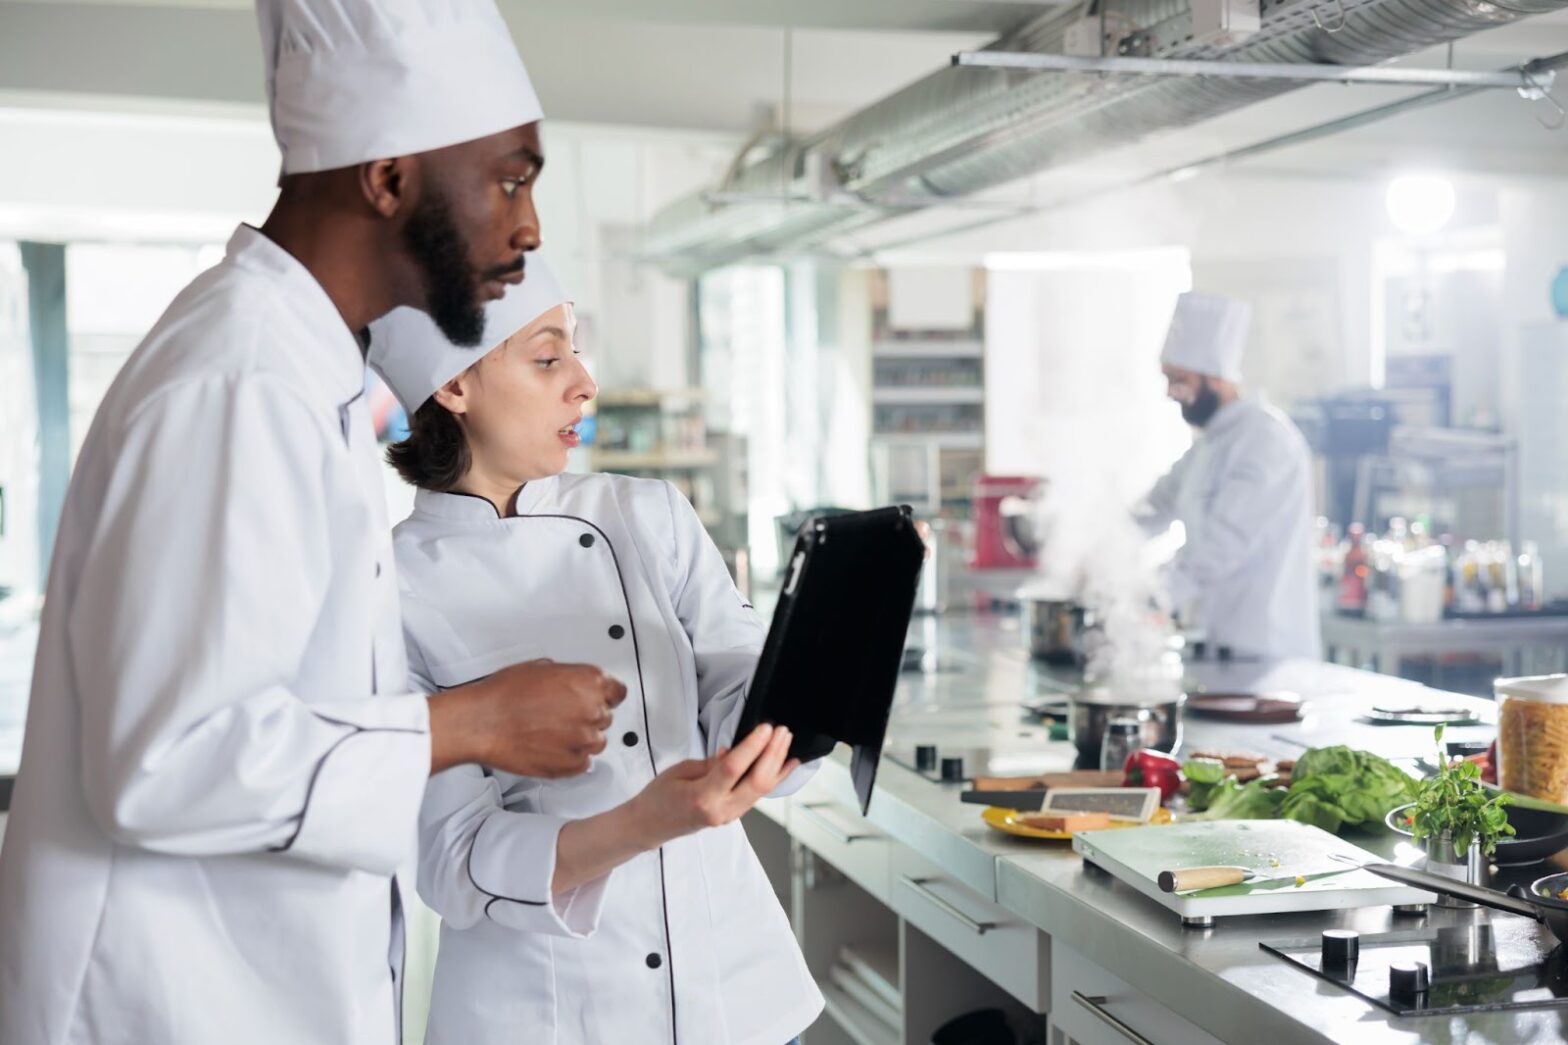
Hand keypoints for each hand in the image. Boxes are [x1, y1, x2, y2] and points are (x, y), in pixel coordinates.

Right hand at [428, 659, 626, 776]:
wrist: (482, 722)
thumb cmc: (503, 694)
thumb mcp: (541, 668)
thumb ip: (569, 677)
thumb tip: (574, 684)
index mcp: (588, 682)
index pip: (618, 692)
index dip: (608, 696)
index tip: (603, 700)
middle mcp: (591, 710)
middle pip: (605, 717)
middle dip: (587, 716)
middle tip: (561, 716)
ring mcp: (583, 739)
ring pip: (596, 742)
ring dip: (580, 739)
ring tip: (552, 733)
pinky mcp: (572, 764)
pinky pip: (583, 763)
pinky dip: (571, 758)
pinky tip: (550, 747)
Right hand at [626, 724, 799, 848]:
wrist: (650, 825)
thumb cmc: (658, 797)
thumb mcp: (680, 771)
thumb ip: (711, 763)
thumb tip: (734, 751)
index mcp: (702, 797)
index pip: (734, 769)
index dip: (752, 746)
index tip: (765, 728)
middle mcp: (720, 810)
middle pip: (756, 781)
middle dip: (772, 753)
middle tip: (781, 732)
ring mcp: (728, 816)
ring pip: (762, 790)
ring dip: (777, 763)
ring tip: (785, 741)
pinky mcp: (732, 815)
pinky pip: (758, 795)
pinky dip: (773, 778)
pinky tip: (785, 765)